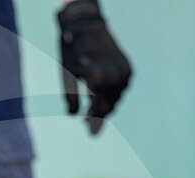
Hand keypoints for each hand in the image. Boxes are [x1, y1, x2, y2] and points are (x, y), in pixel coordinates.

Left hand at [57, 0, 131, 135]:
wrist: (87, 27)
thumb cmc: (73, 53)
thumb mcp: (66, 77)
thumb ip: (71, 99)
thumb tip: (74, 117)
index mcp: (96, 78)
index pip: (97, 108)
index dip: (93, 121)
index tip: (89, 132)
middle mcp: (113, 75)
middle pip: (109, 105)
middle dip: (100, 116)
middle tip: (90, 125)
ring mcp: (122, 71)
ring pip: (117, 98)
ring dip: (108, 106)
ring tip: (96, 112)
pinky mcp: (127, 67)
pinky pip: (123, 88)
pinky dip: (115, 94)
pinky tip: (106, 98)